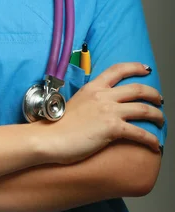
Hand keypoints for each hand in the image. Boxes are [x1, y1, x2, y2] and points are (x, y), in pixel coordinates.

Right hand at [39, 62, 163, 164]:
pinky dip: (151, 139)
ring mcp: (108, 111)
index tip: (146, 69)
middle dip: (153, 94)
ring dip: (157, 115)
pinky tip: (155, 145)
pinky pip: (140, 133)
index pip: (118, 70)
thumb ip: (89, 100)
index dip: (135, 67)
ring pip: (143, 109)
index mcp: (93, 87)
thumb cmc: (57, 125)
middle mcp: (103, 96)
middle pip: (137, 89)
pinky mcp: (112, 129)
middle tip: (159, 100)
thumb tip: (97, 106)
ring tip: (161, 121)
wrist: (50, 138)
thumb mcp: (75, 102)